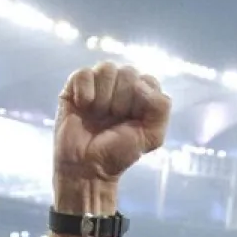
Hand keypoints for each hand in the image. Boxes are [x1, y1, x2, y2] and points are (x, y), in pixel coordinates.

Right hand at [53, 62, 171, 189]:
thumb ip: (161, 107)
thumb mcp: (152, 135)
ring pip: (107, 69)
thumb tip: (139, 83)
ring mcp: (98, 84)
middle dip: (122, 102)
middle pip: (128, 73)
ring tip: (98, 114)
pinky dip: (86, 92)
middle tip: (113, 121)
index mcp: (142, 95)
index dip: (141, 102)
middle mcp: (121, 85)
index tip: (133, 122)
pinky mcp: (75, 86)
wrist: (86, 167)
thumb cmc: (119, 152)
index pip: (148, 81)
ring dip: (104, 98)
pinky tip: (84, 107)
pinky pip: (84, 73)